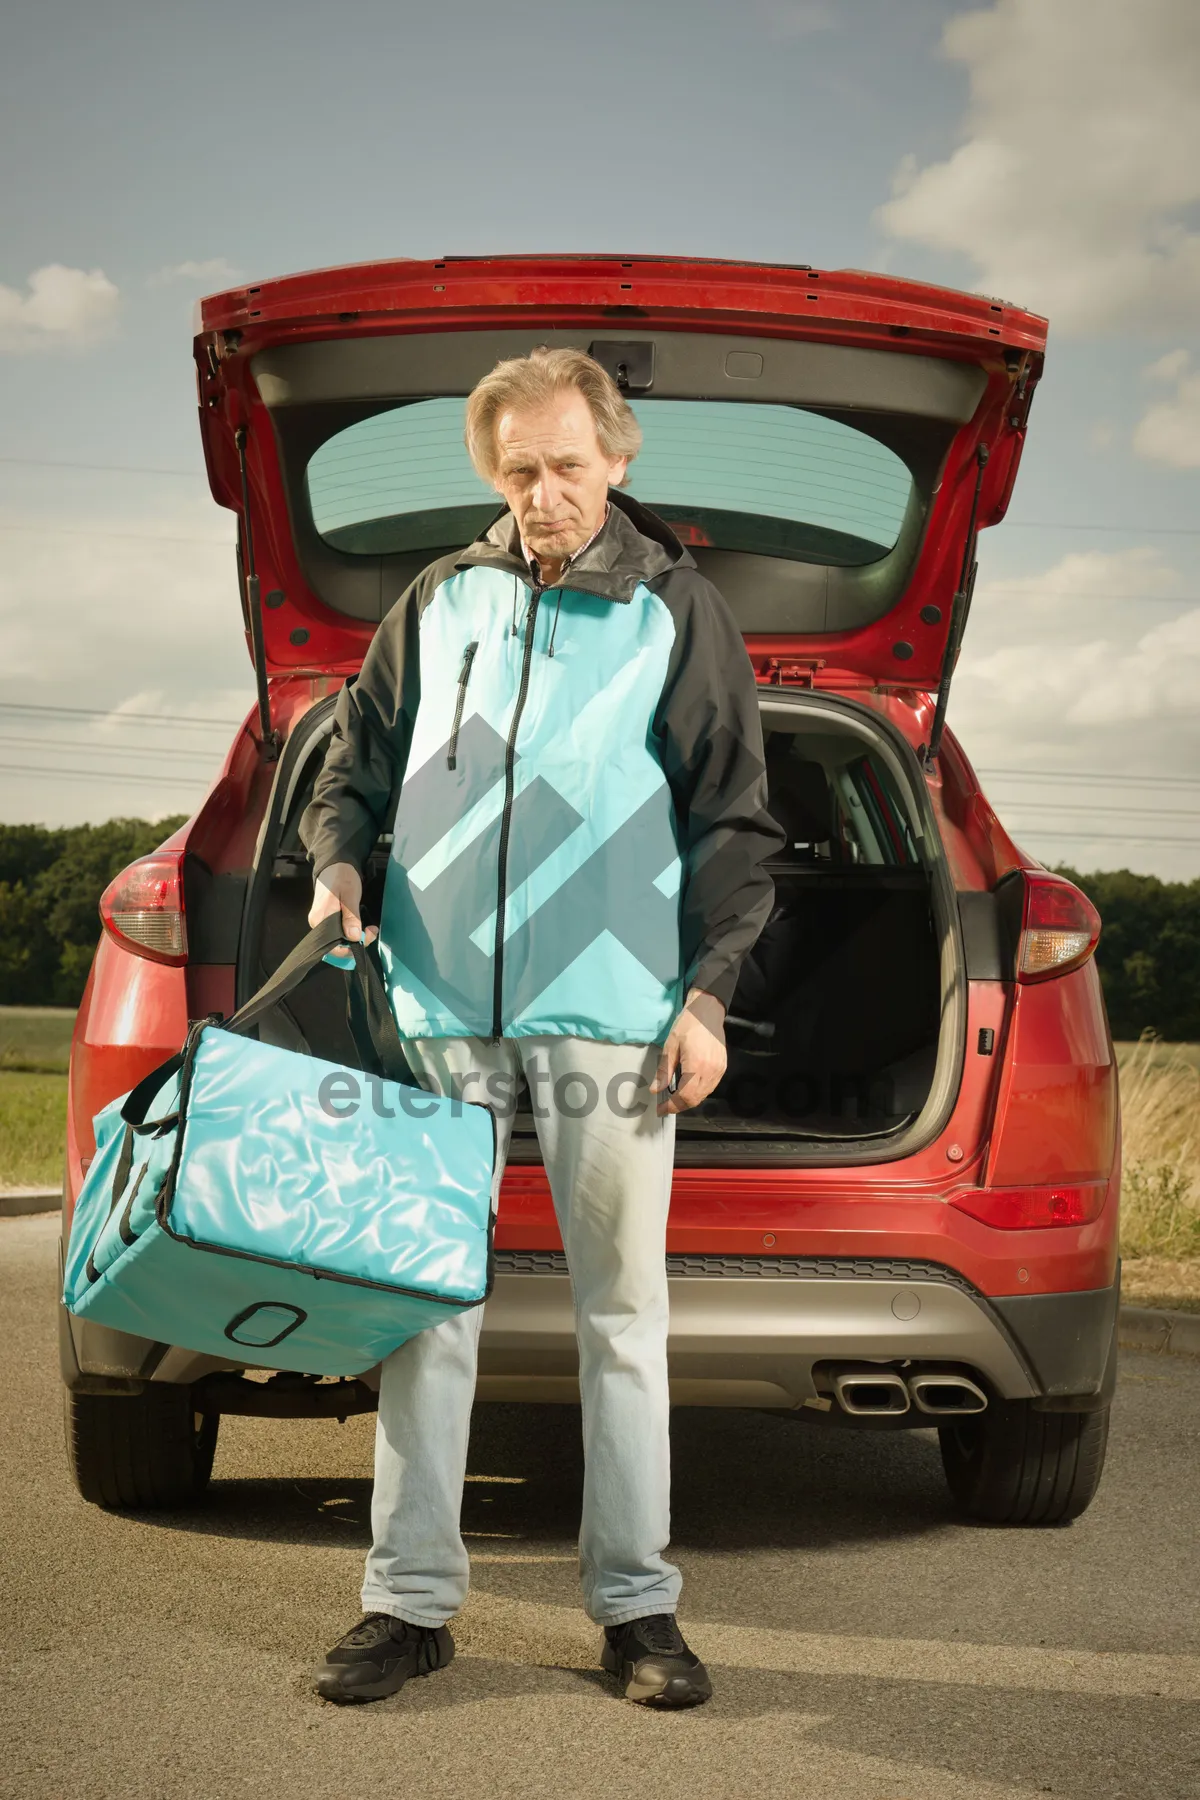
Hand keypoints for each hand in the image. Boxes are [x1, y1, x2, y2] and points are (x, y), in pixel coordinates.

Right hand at [307, 861, 377, 945]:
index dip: (352, 947)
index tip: (368, 936)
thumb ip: (351, 916)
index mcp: (320, 919)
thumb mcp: (350, 894)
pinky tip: (360, 925)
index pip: (334, 947)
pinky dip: (351, 931)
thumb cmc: (342, 876)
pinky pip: (338, 932)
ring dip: (355, 937)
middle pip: (337, 945)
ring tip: (369, 928)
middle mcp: (317, 924)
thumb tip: (354, 937)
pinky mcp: (326, 919)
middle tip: (372, 930)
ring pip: (339, 939)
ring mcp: (321, 922)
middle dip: (356, 942)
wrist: (335, 864)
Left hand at [649, 988, 726, 1115]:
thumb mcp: (670, 1046)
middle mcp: (710, 1071)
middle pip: (695, 1099)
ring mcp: (719, 1070)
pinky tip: (688, 1089)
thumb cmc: (688, 1025)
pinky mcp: (722, 1067)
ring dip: (689, 1100)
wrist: (707, 1011)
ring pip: (704, 1095)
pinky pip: (710, 1087)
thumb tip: (655, 1089)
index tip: (661, 1109)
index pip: (684, 1096)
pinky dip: (699, 1093)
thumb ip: (664, 1070)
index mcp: (696, 1065)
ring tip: (675, 1099)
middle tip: (666, 1106)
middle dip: (679, 1106)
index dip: (672, 1106)